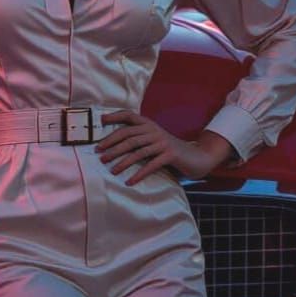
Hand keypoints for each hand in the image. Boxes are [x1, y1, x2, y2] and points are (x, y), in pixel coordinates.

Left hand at [96, 110, 232, 183]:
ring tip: (112, 170)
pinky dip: (139, 174)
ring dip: (122, 162)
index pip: (129, 115)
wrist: (195, 157)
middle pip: (128, 136)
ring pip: (137, 151)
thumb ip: (139, 137)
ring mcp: (162, 142)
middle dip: (112, 145)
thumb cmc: (169, 150)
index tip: (101, 121)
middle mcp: (154, 130)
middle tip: (100, 155)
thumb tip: (115, 144)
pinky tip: (130, 181)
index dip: (114, 117)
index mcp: (149, 124)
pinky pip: (151, 165)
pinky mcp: (170, 154)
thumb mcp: (154, 139)